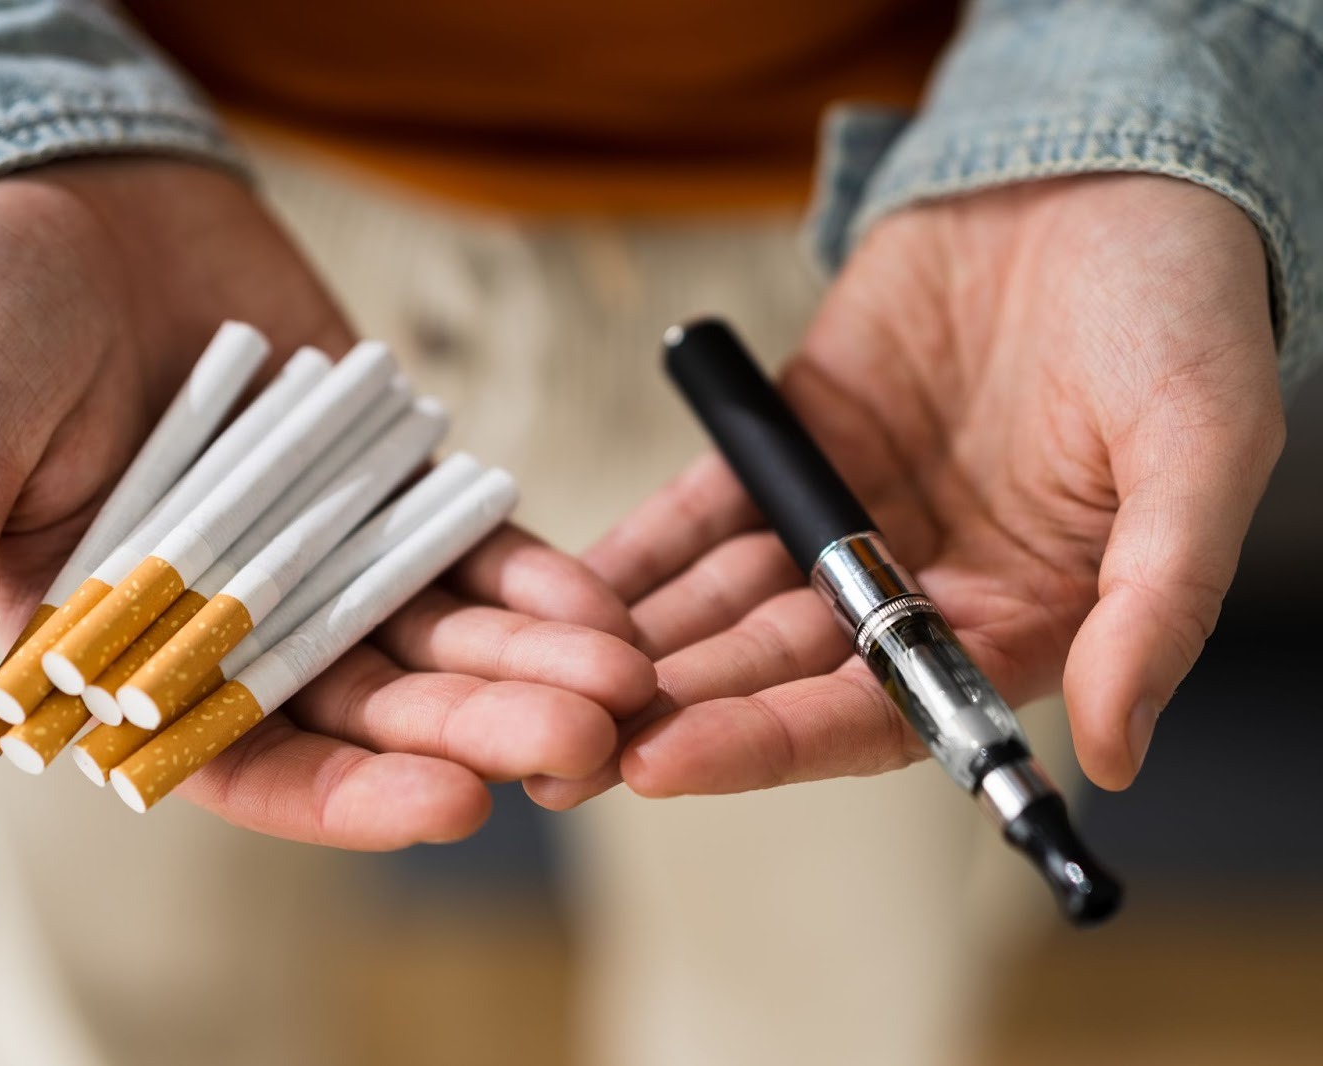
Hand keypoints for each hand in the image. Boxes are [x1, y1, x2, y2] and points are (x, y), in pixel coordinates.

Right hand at [0, 157, 652, 846]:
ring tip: (623, 681)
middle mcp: (234, 626)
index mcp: (126, 659)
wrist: (68, 193)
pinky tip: (599, 602)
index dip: (348, 793)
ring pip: (437, 638)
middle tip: (580, 744)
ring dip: (530, 666)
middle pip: (372, 708)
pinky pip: (463, 547)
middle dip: (478, 730)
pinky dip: (528, 575)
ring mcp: (319, 555)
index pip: (243, 761)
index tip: (449, 802)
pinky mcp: (379, 486)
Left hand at [532, 174, 1283, 807]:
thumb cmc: (1179, 311)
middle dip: (672, 707)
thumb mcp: (1201, 450)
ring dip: (638, 644)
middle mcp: (916, 587)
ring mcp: (842, 519)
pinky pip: (700, 510)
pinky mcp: (788, 447)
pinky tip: (562, 587)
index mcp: (1014, 617)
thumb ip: (1159, 602)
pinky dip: (639, 549)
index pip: (874, 711)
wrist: (1105, 176)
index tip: (668, 763)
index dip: (770, 741)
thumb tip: (1115, 750)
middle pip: (775, 671)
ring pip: (723, 600)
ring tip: (538, 679)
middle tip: (562, 744)